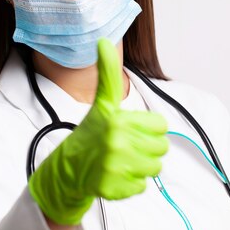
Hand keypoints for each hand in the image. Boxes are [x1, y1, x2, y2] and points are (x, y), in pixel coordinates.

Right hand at [28, 38, 168, 224]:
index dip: (147, 127)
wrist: (68, 167)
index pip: (160, 125)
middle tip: (125, 145)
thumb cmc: (91, 132)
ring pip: (154, 168)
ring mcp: (115, 168)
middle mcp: (117, 143)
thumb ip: (107, 73)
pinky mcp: (114, 189)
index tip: (130, 128)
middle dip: (145, 147)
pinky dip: (131, 183)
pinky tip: (116, 174)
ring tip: (121, 159)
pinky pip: (142, 187)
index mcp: (118, 120)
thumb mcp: (102, 102)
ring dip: (141, 165)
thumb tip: (103, 41)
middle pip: (161, 148)